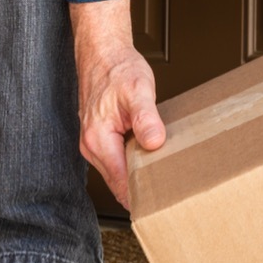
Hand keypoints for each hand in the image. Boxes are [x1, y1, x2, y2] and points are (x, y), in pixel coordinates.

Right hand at [70, 0, 165, 209]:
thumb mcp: (138, 90)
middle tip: (170, 202)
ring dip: (138, 179)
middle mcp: (92, 146)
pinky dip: (133, 166)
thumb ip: (146, 118)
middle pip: (119, 183)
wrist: (102, 52)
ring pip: (118, 173)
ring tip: (164, 185)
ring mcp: (94, 144)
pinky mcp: (100, 139)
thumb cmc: (117, 69)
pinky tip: (150, 163)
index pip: (121, 183)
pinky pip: (117, 161)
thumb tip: (153, 143)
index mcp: (99, 140)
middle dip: (142, 192)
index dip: (142, 198)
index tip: (161, 209)